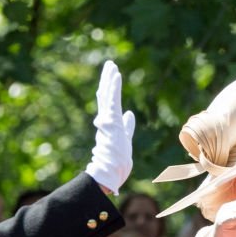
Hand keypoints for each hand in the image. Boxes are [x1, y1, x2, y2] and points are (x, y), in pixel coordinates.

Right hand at [86, 60, 134, 193]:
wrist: (111, 171)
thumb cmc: (117, 161)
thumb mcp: (125, 138)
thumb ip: (127, 125)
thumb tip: (130, 113)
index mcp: (109, 125)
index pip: (108, 104)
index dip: (109, 91)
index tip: (111, 79)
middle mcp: (105, 120)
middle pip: (105, 96)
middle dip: (107, 80)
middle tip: (109, 65)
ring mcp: (107, 120)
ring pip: (108, 95)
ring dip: (110, 79)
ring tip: (112, 65)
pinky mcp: (111, 120)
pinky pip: (113, 100)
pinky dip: (114, 87)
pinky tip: (116, 75)